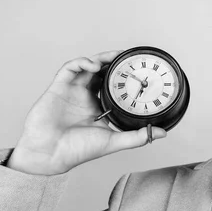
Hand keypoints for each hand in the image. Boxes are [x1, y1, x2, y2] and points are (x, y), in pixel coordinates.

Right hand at [9, 51, 166, 174]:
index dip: (123, 77)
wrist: (50, 154)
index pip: (113, 86)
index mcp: (98, 107)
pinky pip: (70, 68)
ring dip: (101, 58)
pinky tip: (94, 66)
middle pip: (101, 72)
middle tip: (128, 56)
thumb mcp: (114, 141)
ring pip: (87, 66)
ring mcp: (72, 91)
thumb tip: (162, 133)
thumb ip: (138, 136)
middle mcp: (86, 97)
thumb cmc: (78, 150)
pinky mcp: (58, 87)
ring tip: (115, 56)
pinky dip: (82, 62)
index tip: (138, 70)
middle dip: (114, 62)